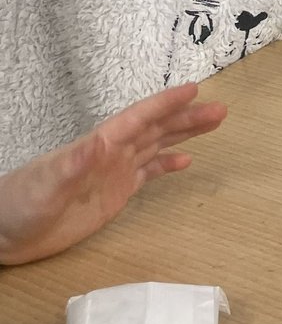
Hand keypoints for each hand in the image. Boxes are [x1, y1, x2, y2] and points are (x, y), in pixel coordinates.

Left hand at [0, 83, 226, 265]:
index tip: (194, 90)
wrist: (6, 233)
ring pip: (156, 145)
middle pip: (156, 128)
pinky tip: (186, 160)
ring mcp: (115, 172)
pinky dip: (167, 164)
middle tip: (220, 109)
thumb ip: (74, 163)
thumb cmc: (21, 204)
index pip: (138, 119)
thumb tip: (102, 142)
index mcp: (100, 145)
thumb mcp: (47, 184)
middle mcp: (112, 153)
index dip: (165, 104)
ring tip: (214, 122)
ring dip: (184, 134)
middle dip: (187, 117)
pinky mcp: (115, 193)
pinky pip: (148, 173)